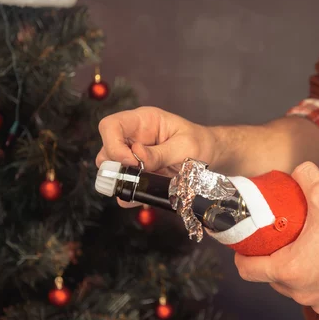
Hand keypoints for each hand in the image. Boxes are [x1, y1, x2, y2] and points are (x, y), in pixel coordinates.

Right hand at [96, 106, 216, 206]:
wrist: (212, 156)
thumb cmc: (201, 142)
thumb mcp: (186, 146)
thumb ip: (161, 153)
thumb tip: (136, 155)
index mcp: (144, 121)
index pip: (111, 126)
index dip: (112, 144)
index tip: (130, 162)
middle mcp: (134, 137)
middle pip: (106, 150)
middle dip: (116, 167)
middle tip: (137, 177)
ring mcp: (135, 156)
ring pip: (112, 170)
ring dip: (123, 183)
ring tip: (142, 189)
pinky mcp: (139, 174)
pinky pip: (126, 186)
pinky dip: (132, 195)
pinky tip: (147, 198)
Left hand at [235, 162, 318, 319]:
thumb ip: (305, 176)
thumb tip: (299, 169)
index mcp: (290, 270)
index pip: (247, 270)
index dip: (242, 254)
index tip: (247, 243)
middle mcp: (302, 293)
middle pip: (273, 278)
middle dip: (276, 258)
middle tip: (286, 238)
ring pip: (299, 288)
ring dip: (301, 271)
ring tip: (314, 248)